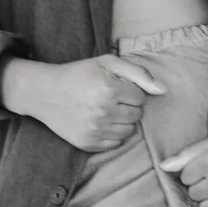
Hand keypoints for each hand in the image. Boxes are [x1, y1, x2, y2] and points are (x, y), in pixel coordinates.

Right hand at [17, 54, 165, 151]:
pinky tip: (99, 122)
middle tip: (110, 98)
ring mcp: (95, 130)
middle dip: (128, 106)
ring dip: (122, 121)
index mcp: (110, 89)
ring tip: (105, 110)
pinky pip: (116, 144)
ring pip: (129, 131)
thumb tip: (163, 91)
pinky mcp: (88, 144)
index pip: (141, 97)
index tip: (116, 87)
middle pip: (137, 115)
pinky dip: (112, 134)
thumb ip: (139, 73)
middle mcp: (103, 111)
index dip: (131, 91)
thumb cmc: (79, 74)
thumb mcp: (107, 63)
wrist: (44, 93)